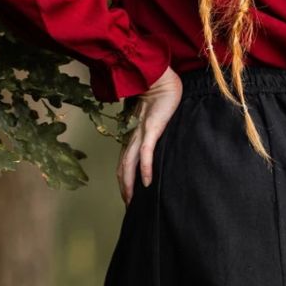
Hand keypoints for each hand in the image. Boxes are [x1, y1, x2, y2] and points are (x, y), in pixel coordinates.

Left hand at [116, 64, 182, 206]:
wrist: (161, 79)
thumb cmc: (160, 96)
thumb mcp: (156, 118)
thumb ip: (154, 132)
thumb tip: (155, 143)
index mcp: (135, 134)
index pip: (125, 161)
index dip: (124, 179)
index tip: (128, 196)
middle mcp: (134, 136)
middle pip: (123, 167)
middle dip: (124, 188)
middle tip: (128, 206)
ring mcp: (142, 133)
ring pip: (130, 163)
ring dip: (130, 184)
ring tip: (132, 200)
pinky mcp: (151, 129)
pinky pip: (146, 152)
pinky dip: (146, 168)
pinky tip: (148, 182)